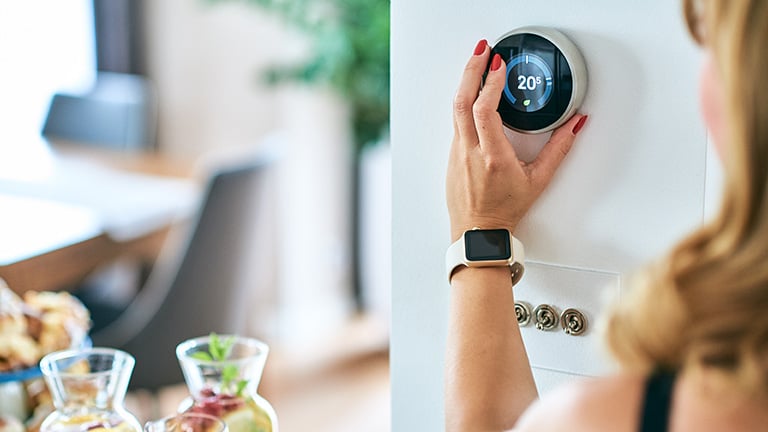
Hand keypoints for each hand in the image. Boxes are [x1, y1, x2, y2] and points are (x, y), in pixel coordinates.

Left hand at [446, 39, 587, 240]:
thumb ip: (559, 149)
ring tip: (478, 62)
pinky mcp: (452, 154)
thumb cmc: (505, 209)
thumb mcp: (539, 180)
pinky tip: (474, 91)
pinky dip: (464, 100)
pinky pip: (456, 121)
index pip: (483, 111)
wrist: (479, 231)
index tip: (498, 65)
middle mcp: (470, 152)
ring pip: (455, 109)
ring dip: (466, 82)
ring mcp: (457, 152)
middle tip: (483, 50)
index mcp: (492, 157)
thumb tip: (576, 124)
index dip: (489, 84)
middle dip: (472, 70)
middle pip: (462, 102)